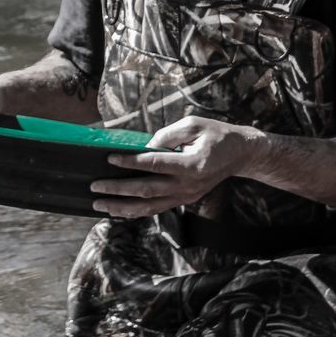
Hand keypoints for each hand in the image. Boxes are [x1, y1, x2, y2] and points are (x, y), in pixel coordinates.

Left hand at [90, 116, 263, 217]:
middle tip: (95, 186)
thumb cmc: (217, 134)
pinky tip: (118, 210)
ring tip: (99, 204)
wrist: (241, 154)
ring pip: (149, 206)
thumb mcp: (194, 124)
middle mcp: (188, 184)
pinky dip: (136, 211)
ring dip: (122, 207)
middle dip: (117, 189)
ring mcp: (186, 195)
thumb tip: (143, 146)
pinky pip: (157, 209)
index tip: (110, 158)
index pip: (155, 165)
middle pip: (147, 190)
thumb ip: (167, 135)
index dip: (131, 162)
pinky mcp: (184, 199)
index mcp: (192, 164)